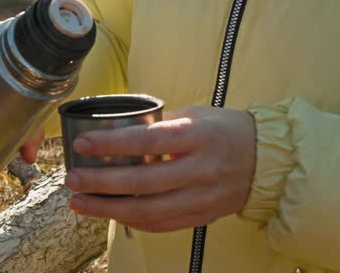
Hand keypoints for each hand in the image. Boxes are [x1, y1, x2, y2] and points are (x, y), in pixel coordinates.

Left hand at [64, 106, 255, 232]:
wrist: (267, 160)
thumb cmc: (226, 130)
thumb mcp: (196, 115)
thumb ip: (159, 125)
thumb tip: (118, 132)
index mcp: (198, 137)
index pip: (147, 143)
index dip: (111, 145)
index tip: (82, 145)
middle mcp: (201, 170)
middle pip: (142, 182)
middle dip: (100, 183)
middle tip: (72, 178)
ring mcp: (203, 198)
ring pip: (147, 211)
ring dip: (107, 208)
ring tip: (79, 201)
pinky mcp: (202, 217)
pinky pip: (161, 224)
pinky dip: (132, 220)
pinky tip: (109, 213)